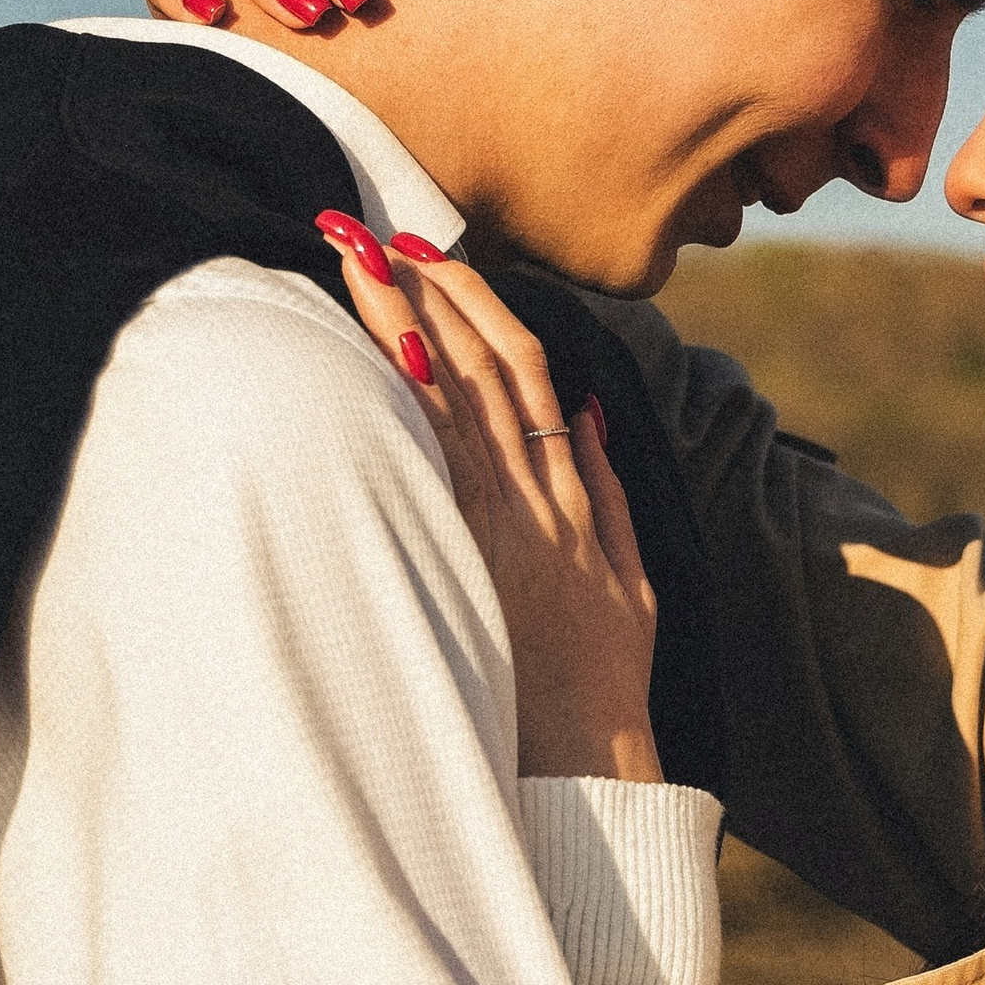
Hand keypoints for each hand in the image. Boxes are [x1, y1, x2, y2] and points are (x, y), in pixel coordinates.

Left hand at [319, 223, 661, 784]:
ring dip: (401, 325)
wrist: (588, 754)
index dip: (477, 302)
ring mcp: (500, 526)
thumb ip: (607, 489)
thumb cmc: (604, 675)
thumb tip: (587, 413)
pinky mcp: (470, 561)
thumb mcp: (630, 576)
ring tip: (354, 265)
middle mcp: (533, 496)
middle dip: (422, 292)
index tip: (430, 251)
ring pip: (452, 401)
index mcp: (570, 494)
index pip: (521, 369)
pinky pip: (437, 468)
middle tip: (366, 229)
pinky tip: (377, 355)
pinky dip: (411, 407)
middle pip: (476, 367)